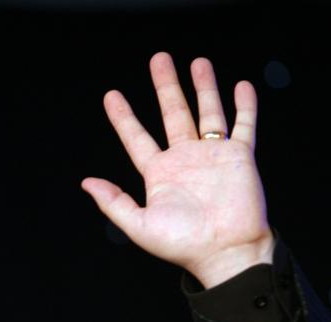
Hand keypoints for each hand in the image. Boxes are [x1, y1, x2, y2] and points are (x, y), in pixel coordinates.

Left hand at [81, 52, 274, 288]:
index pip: (136, 138)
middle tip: (159, 59)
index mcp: (159, 174)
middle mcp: (185, 160)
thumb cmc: (183, 245)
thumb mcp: (139, 225)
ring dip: (203, 87)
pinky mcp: (239, 157)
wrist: (226, 253)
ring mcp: (213, 155)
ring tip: (197, 62)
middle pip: (173, 113)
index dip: (123, 117)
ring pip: (208, 112)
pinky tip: (241, 86)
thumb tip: (86, 183)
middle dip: (165, 86)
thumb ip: (113, 202)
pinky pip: (243, 125)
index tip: (111, 95)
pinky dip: (244, 105)